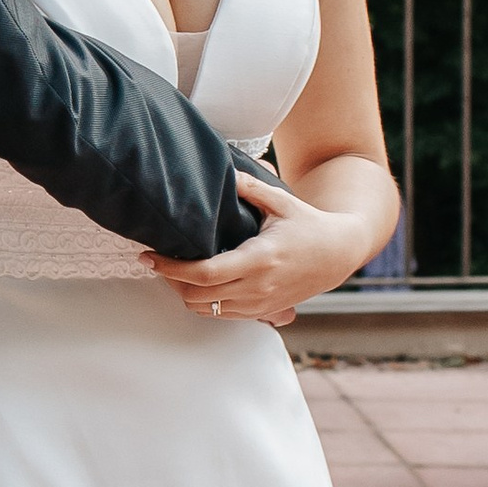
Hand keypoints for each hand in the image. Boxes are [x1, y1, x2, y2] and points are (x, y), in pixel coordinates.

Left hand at [144, 174, 375, 330]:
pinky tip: (196, 282)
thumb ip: (250, 187)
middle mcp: (258, 288)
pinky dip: (202, 301)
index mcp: (259, 259)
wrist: (338, 254)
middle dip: (170, 281)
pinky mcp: (262, 312)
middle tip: (157, 261)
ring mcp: (260, 304)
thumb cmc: (308, 225)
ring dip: (184, 293)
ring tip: (174, 271)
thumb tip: (221, 172)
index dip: (170, 268)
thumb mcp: (281, 202)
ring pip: (205, 310)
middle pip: (196, 296)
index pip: (203, 274)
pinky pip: (220, 314)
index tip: (149, 256)